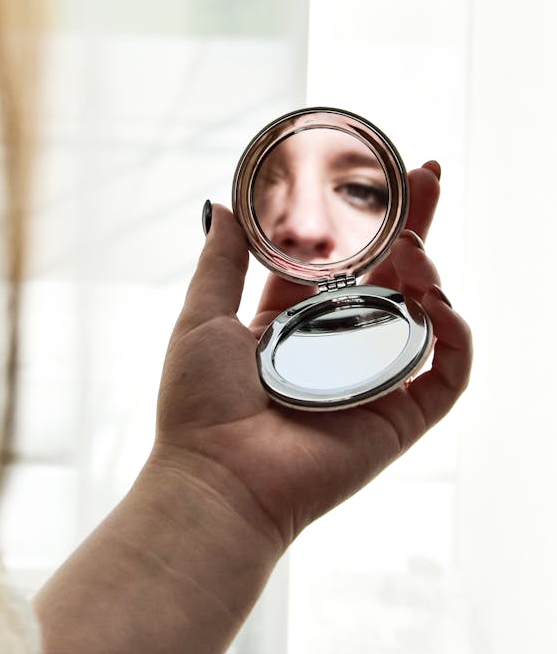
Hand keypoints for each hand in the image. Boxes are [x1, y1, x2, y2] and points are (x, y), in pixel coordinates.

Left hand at [155, 162, 470, 551]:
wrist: (217, 478)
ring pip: (423, 315)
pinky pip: (446, 371)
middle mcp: (339, 348)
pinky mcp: (399, 416)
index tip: (384, 175)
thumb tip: (217, 204)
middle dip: (416, 224)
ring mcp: (373, 380)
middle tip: (431, 176)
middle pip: (392, 276)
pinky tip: (436, 301)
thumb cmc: (199, 405)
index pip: (344, 262)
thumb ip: (221, 260)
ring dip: (428, 271)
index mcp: (296, 324)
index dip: (366, 222)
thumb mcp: (203, 315)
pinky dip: (454, 334)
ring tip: (413, 246)